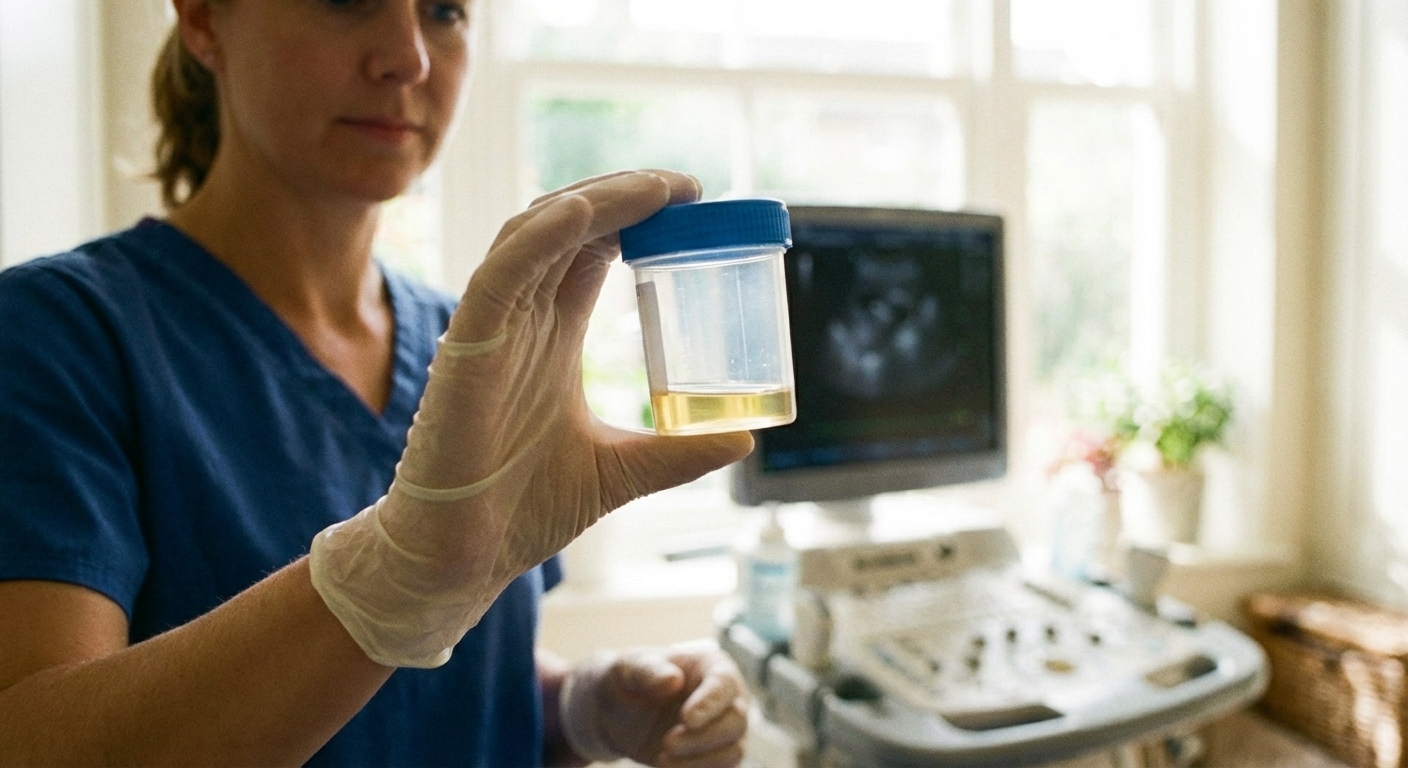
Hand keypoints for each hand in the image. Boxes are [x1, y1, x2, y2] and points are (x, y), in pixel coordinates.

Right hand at [310, 172, 754, 667]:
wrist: (460, 560)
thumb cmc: (521, 510)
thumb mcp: (622, 471)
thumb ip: (677, 452)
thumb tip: (745, 440)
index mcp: (550, 337)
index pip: (593, 250)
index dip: (637, 216)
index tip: (696, 202)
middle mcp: (521, 322)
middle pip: (569, 228)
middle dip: (625, 195)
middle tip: (688, 187)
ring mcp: (491, 331)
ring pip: (536, 234)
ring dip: (595, 200)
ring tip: (654, 187)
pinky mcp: (466, 351)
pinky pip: (498, 275)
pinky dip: (538, 236)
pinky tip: (582, 212)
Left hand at [561, 642, 749, 767]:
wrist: (618, 710)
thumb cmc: (628, 679)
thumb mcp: (629, 667)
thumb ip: (648, 670)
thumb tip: (673, 680)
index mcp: (712, 667)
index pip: (724, 684)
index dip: (710, 703)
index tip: (687, 718)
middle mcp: (726, 699)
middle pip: (736, 722)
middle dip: (703, 737)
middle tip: (667, 742)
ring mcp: (723, 730)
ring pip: (732, 753)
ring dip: (699, 762)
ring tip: (662, 759)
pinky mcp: (713, 757)